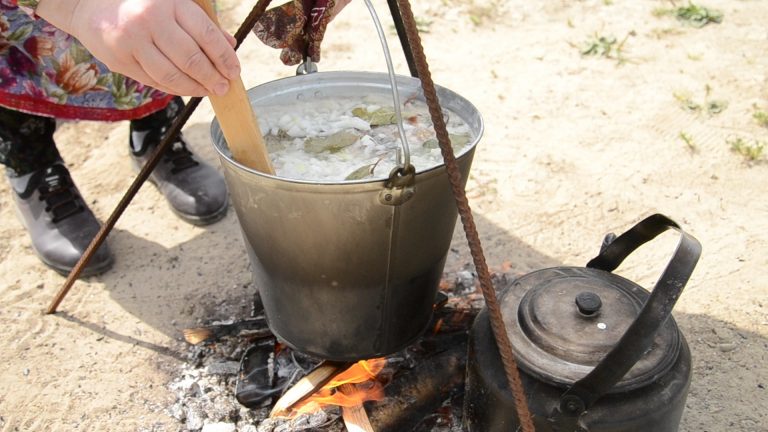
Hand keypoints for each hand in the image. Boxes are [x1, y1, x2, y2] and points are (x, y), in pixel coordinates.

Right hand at [37, 0, 240, 96]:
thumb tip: (229, 44)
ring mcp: (132, 42)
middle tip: (225, 87)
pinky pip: (154, 82)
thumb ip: (201, 22)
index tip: (234, 71)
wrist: (88, 3)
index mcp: (168, 2)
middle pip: (191, 59)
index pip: (206, 35)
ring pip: (172, 75)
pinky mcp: (119, 61)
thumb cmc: (139, 2)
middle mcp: (149, 21)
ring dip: (195, 88)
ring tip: (209, 91)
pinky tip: (187, 89)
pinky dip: (175, 89)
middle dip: (213, 77)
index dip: (224, 57)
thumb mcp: (172, 2)